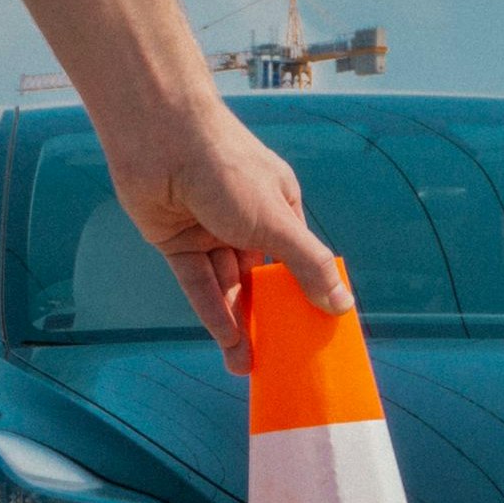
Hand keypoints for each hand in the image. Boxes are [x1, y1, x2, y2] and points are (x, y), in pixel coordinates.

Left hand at [103, 102, 350, 376]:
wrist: (160, 137)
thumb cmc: (227, 168)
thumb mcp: (276, 222)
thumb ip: (309, 265)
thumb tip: (343, 305)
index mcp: (278, 206)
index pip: (296, 259)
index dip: (303, 295)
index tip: (310, 332)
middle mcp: (245, 218)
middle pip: (260, 278)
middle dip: (266, 318)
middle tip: (275, 361)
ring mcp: (209, 230)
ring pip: (227, 285)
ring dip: (237, 323)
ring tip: (245, 365)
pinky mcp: (176, 240)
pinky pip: (197, 282)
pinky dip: (210, 309)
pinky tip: (226, 339)